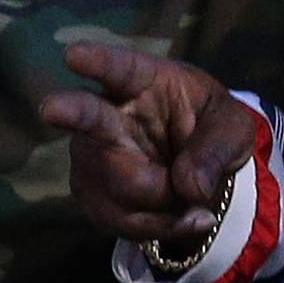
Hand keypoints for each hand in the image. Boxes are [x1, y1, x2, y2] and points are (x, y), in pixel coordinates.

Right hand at [42, 41, 263, 249]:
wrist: (195, 172)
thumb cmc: (210, 132)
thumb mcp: (233, 129)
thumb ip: (217, 149)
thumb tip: (188, 188)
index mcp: (144, 82)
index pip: (120, 69)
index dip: (97, 62)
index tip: (74, 55)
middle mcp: (108, 114)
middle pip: (87, 118)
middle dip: (69, 112)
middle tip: (50, 108)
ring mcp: (92, 157)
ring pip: (121, 189)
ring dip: (164, 204)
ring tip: (192, 199)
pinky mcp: (90, 194)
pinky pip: (120, 221)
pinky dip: (156, 226)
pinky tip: (176, 216)